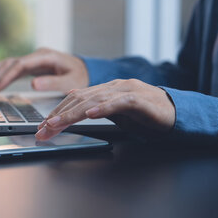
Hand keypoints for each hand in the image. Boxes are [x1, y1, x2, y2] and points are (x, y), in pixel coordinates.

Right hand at [0, 48, 88, 98]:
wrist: (87, 70)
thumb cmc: (81, 77)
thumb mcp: (71, 82)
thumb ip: (53, 83)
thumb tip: (33, 84)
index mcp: (45, 57)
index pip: (20, 65)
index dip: (6, 77)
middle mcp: (37, 55)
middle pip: (11, 65)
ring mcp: (33, 59)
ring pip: (9, 66)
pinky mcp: (32, 65)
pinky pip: (13, 68)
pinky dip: (1, 73)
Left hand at [35, 79, 175, 140]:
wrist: (176, 112)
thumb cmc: (145, 115)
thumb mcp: (115, 114)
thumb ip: (97, 108)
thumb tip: (77, 109)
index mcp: (103, 91)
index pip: (73, 100)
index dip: (55, 113)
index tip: (41, 128)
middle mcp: (111, 88)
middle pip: (78, 100)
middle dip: (57, 116)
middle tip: (43, 130)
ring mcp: (125, 91)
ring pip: (93, 101)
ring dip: (72, 113)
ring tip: (57, 123)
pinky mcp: (139, 100)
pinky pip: (118, 103)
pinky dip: (103, 108)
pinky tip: (91, 114)